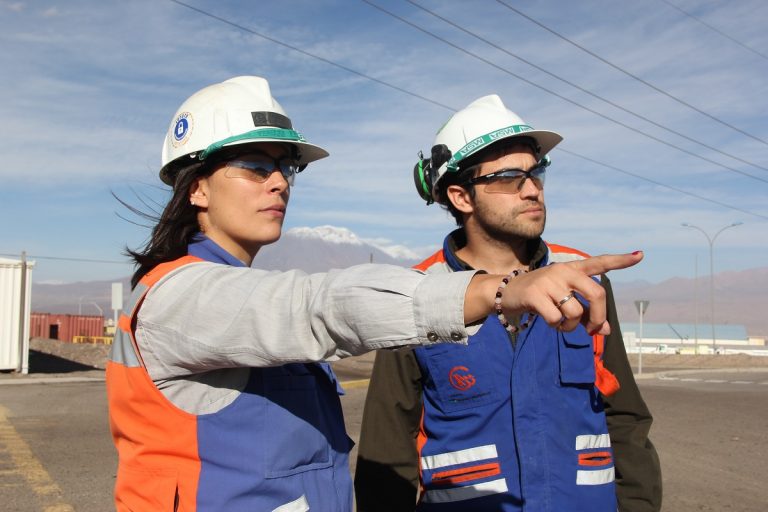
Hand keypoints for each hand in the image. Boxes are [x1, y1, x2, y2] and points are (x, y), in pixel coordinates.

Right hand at [498, 251, 642, 334]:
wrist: (506, 292)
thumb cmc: (541, 297)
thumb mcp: (563, 302)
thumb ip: (586, 315)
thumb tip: (605, 331)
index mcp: (572, 269)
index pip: (599, 263)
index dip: (620, 261)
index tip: (640, 255)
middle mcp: (563, 271)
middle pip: (597, 293)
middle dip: (599, 317)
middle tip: (593, 330)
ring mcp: (549, 281)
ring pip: (575, 311)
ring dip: (571, 326)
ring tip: (561, 325)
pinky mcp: (535, 294)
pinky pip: (557, 318)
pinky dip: (557, 326)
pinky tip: (550, 322)